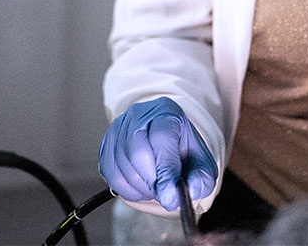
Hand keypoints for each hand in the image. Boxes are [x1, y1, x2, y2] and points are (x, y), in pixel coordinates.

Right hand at [98, 97, 217, 210]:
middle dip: (152, 181)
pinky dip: (127, 189)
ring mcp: (118, 128)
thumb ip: (202, 178)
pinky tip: (141, 186)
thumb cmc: (182, 151)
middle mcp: (138, 114)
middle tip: (164, 192)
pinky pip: (110, 174)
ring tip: (155, 186)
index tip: (170, 196)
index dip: (165, 170)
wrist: (165, 143)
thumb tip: (191, 190)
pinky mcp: (105, 144)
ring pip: (122, 165)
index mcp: (166, 112)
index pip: (161, 138)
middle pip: (137, 152)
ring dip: (141, 187)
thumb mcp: (201, 163)